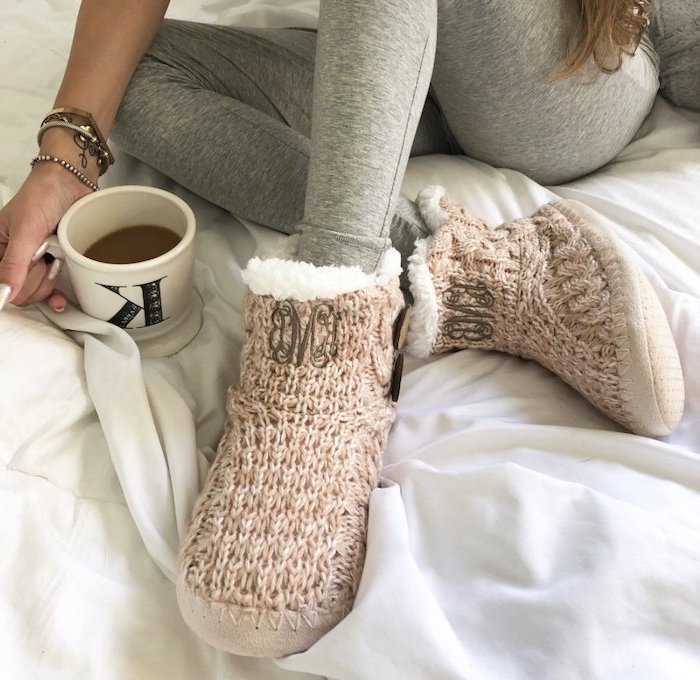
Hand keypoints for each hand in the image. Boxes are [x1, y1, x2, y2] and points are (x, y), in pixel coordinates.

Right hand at [0, 162, 91, 311]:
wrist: (72, 183)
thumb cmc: (42, 197)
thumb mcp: (25, 231)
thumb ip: (14, 264)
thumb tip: (5, 294)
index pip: (1, 283)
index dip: (15, 288)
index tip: (30, 274)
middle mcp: (11, 256)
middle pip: (19, 291)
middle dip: (34, 282)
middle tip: (44, 259)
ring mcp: (33, 260)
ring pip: (36, 291)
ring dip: (47, 284)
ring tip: (54, 262)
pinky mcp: (52, 261)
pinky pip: (51, 287)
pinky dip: (56, 291)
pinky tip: (61, 295)